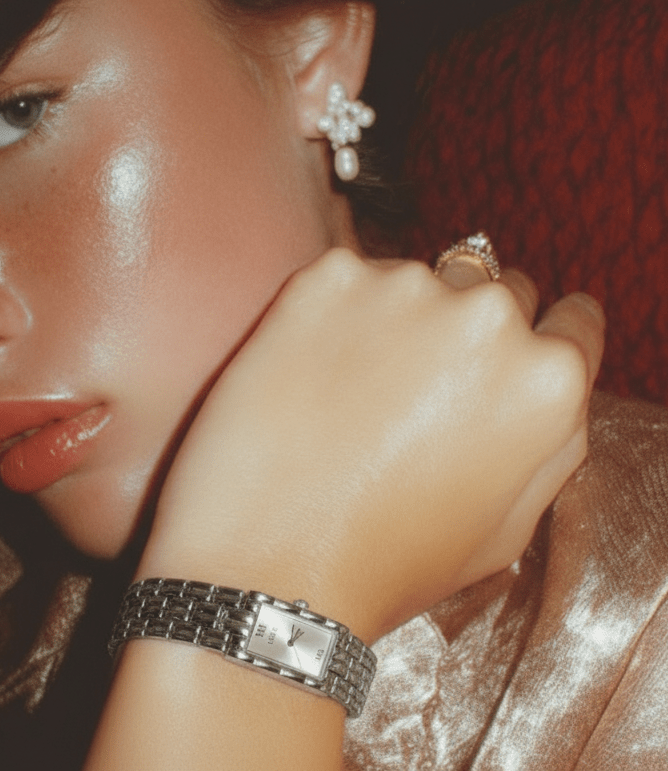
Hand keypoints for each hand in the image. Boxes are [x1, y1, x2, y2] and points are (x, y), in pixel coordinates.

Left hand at [139, 248, 603, 642]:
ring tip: (350, 389)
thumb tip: (544, 377)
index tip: (500, 364)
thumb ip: (551, 438)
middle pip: (495, 291)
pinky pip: (348, 280)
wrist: (270, 563)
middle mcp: (486, 317)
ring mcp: (403, 288)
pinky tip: (309, 371)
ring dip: (398, 318)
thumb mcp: (510, 524)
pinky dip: (335, 312)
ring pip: (417, 281)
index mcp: (546, 380)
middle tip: (413, 388)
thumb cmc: (389, 561)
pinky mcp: (327, 278)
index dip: (539, 346)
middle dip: (468, 330)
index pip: (571, 323)